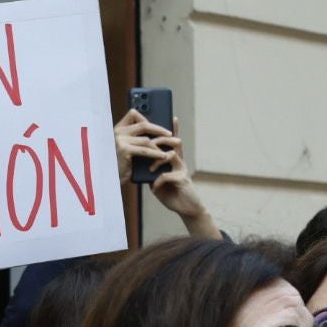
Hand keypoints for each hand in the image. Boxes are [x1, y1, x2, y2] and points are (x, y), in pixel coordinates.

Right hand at [114, 107, 171, 184]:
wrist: (111, 178)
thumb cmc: (120, 165)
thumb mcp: (126, 147)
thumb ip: (134, 138)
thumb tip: (154, 129)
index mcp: (118, 129)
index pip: (133, 114)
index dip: (146, 118)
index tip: (155, 126)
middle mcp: (117, 132)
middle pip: (143, 125)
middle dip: (159, 129)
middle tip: (170, 134)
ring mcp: (120, 140)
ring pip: (146, 139)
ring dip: (159, 145)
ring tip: (167, 150)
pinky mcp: (124, 150)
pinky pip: (144, 150)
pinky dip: (155, 153)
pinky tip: (162, 156)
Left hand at [147, 120, 218, 238]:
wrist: (187, 209)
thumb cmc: (172, 194)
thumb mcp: (158, 181)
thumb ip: (152, 171)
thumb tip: (140, 164)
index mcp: (175, 161)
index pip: (173, 141)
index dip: (174, 129)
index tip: (172, 117)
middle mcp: (180, 162)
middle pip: (173, 142)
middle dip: (159, 141)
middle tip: (147, 145)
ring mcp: (182, 170)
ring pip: (171, 154)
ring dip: (157, 160)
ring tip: (150, 169)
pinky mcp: (182, 180)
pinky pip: (166, 175)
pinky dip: (157, 180)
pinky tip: (154, 187)